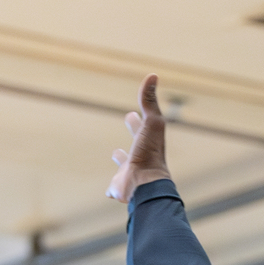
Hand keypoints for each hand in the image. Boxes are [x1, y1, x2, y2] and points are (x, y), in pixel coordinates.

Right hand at [107, 74, 171, 202]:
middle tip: (129, 119)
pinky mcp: (119, 187)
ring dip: (121, 159)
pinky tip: (110, 190)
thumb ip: (149, 101)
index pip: (142, 124)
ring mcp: (129, 173)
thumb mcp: (151, 123)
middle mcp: (140, 157)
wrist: (144, 185)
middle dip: (134, 131)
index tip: (135, 110)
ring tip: (116, 154)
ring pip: (125, 164)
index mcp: (147, 142)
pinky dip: (112, 187)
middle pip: (136, 141)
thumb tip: (153, 75)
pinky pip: (114, 187)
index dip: (139, 117)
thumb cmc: (149, 154)